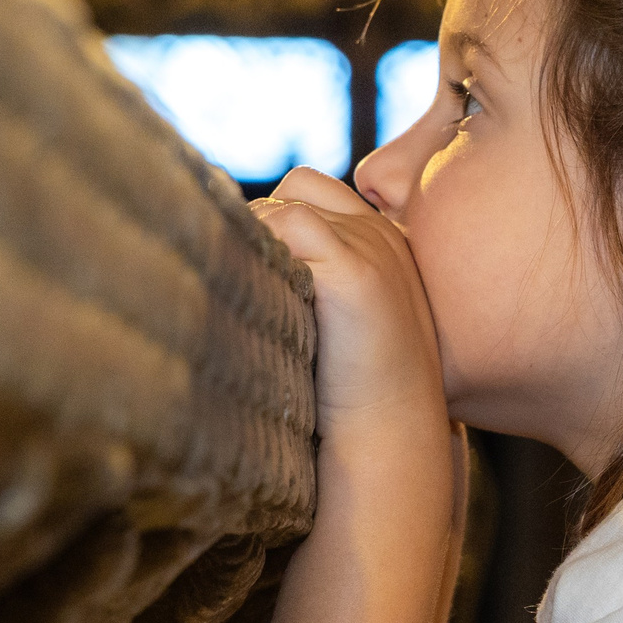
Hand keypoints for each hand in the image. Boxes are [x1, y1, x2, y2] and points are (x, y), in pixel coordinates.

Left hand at [253, 168, 445, 434]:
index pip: (311, 189)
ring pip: (283, 207)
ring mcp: (372, 247)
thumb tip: (234, 239)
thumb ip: (307, 273)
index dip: (275, 219)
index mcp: (383, 240)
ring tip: (252, 297)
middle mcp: (382, 234)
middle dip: (259, 230)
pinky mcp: (355, 270)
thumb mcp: (334, 314)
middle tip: (248, 287)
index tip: (257, 272)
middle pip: (293, 191)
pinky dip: (260, 254)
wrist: (388, 433)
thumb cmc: (350, 389)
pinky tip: (260, 298)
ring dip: (254, 246)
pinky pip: (285, 225)